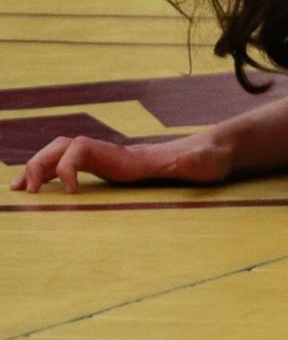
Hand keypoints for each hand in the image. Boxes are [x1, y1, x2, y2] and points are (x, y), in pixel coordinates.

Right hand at [10, 133, 231, 194]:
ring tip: (19, 190)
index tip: (70, 192)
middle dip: (40, 164)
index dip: (68, 166)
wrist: (216, 151)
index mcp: (129, 155)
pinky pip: (76, 168)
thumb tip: (185, 161)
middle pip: (65, 147)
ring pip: (65, 155)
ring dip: (40, 168)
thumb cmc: (210, 158)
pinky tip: (40, 190)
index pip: (83, 148)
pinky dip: (54, 175)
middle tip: (24, 190)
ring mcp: (113, 161)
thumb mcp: (205, 162)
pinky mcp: (115, 171)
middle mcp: (115, 154)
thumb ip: (195, 162)